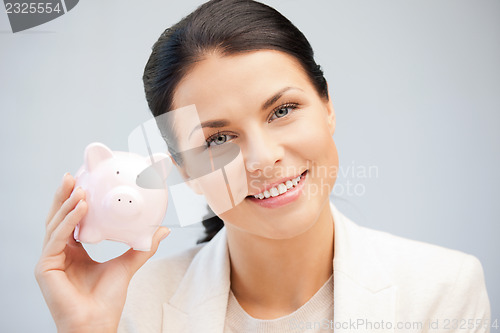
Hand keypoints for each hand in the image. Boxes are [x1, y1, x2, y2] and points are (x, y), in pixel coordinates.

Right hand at [35, 173, 169, 332]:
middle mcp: (59, 253)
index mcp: (74, 251)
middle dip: (64, 195)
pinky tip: (80, 208)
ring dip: (67, 204)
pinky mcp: (44, 267)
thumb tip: (162, 230)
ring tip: (80, 188)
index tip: (84, 182)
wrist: (99, 323)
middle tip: (72, 176)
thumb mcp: (127, 264)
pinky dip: (69, 221)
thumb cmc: (108, 299)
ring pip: (55, 225)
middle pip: (58, 218)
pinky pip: (57, 238)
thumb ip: (142, 247)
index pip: (71, 220)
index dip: (75, 201)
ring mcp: (49, 260)